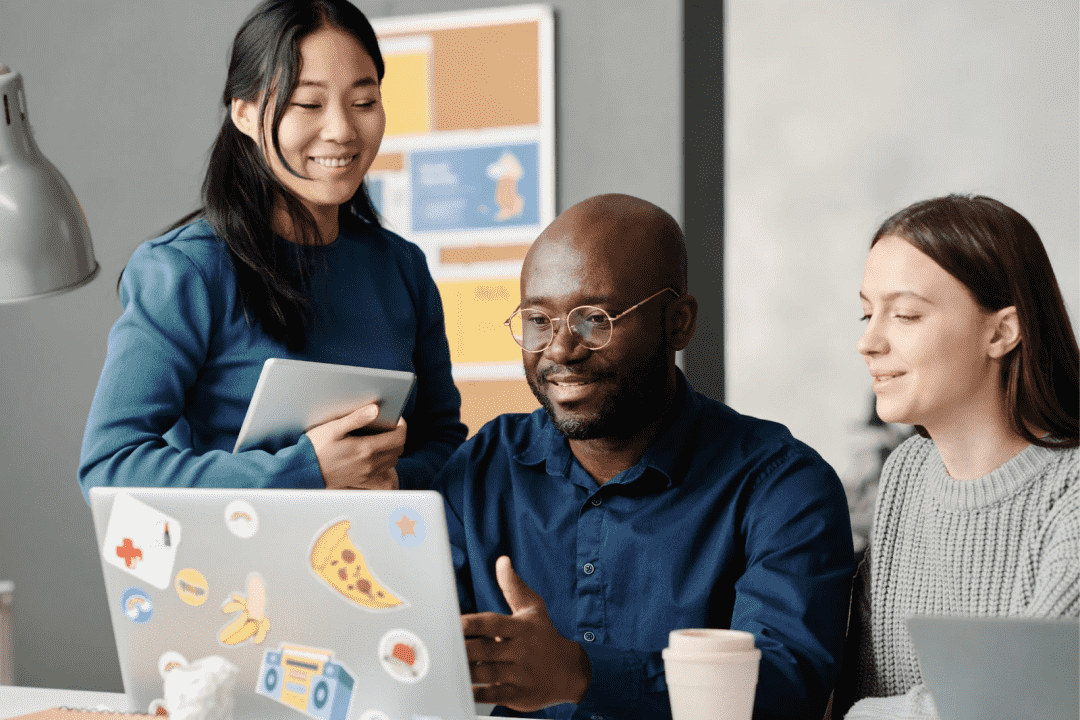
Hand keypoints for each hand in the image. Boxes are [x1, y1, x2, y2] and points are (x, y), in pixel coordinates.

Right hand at [306, 404, 405, 489]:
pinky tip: (379, 461)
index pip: (399, 437)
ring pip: (392, 462)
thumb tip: (375, 409)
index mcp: (365, 448)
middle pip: (398, 449)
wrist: (303, 469)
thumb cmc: (315, 447)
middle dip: (397, 436)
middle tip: (389, 427)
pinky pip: (383, 479)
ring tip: (382, 440)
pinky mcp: (361, 482)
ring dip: (392, 450)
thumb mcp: (334, 428)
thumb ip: (356, 418)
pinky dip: (387, 469)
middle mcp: (370, 463)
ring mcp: (367, 474)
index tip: (397, 419)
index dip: (402, 425)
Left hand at [461, 556, 590, 711]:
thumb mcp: (533, 609)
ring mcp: (522, 674)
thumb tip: (502, 561)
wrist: (571, 671)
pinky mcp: (521, 694)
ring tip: (449, 667)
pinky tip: (465, 689)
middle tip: (442, 648)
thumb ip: (513, 586)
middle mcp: (522, 650)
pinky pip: (496, 695)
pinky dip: (479, 693)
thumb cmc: (544, 636)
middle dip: (463, 649)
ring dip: (467, 671)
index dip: (471, 623)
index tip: (453, 623)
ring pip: (488, 673)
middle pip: (485, 649)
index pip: (492, 623)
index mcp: (521, 628)